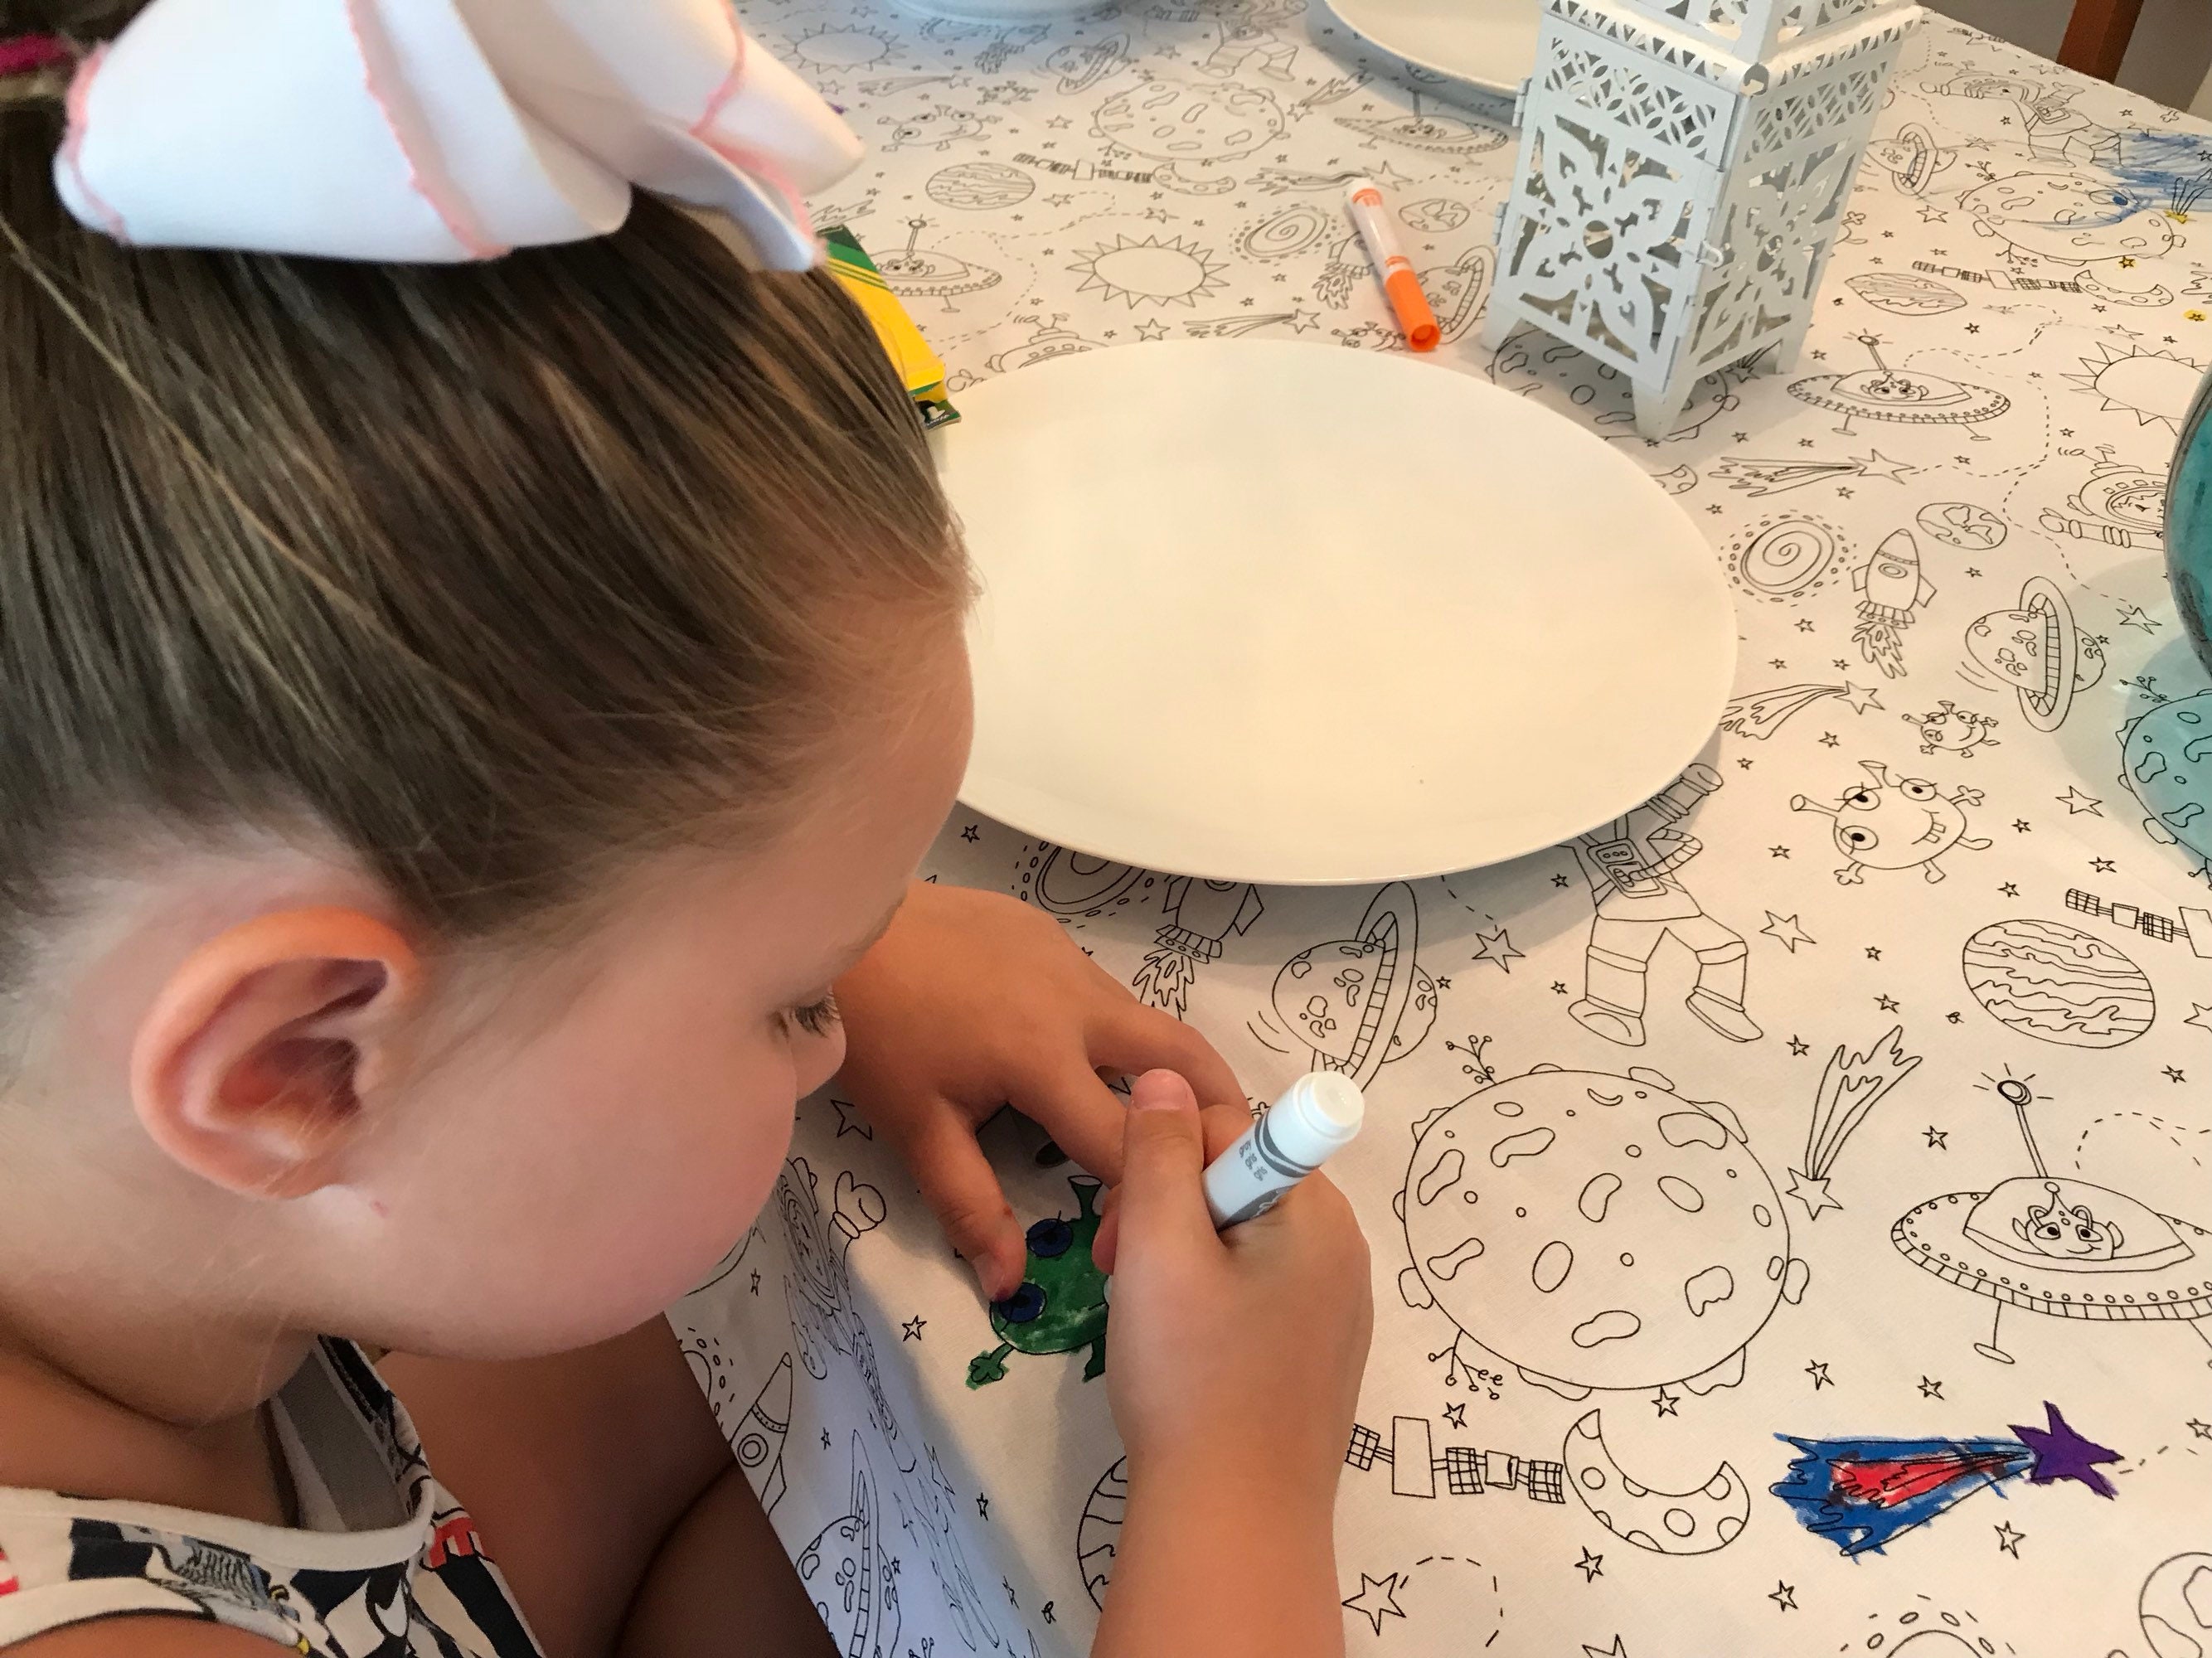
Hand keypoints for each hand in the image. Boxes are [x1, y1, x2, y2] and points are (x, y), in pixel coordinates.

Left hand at [832, 882, 1244, 1300]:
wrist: (834, 929)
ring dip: (1162, 1070)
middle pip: (1182, 1055)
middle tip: (1228, 1155)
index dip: (1149, 1192)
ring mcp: (1069, 957)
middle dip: (1217, 1107)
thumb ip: (973, 1209)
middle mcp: (1077, 1001)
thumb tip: (1011, 1290)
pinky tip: (1079, 1058)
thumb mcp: (918, 1131)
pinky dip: (1113, 1032)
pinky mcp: (1050, 932)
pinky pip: (1102, 990)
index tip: (1152, 1223)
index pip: (1127, 1139)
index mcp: (1044, 1056)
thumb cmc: (877, 1037)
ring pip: (1144, 1020)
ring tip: (1159, 1120)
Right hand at [1101, 1070, 1370, 1506]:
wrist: (1232, 1522)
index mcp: (1317, 1213)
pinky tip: (1181, 1351)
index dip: (1163, 1158)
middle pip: (1238, 1180)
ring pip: (1242, 1238)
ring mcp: (1336, 1310)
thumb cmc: (1191, 1377)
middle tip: (1118, 1268)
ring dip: (1180, 1256)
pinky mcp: (1318, 1357)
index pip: (1231, 1127)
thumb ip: (1159, 1152)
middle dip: (1167, 1208)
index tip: (1121, 1222)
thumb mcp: (1157, 1248)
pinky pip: (1259, 1292)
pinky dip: (1209, 1303)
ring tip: (1144, 1315)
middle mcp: (1343, 1251)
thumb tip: (1164, 1076)